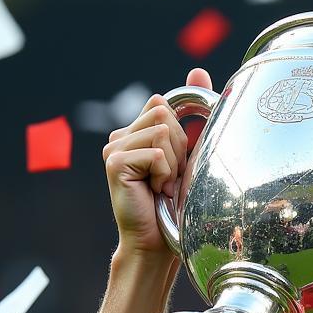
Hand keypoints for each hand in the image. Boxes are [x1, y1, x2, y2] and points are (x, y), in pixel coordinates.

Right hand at [102, 67, 212, 257]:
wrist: (157, 243)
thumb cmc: (175, 205)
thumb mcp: (189, 155)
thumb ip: (192, 117)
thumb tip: (198, 69)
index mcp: (135, 131)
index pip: (166, 105)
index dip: (182, 137)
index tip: (176, 168)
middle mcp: (120, 135)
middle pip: (167, 115)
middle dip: (180, 150)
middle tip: (169, 179)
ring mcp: (114, 147)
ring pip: (164, 132)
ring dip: (173, 165)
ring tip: (162, 186)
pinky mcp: (115, 161)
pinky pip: (157, 153)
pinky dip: (165, 175)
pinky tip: (154, 191)